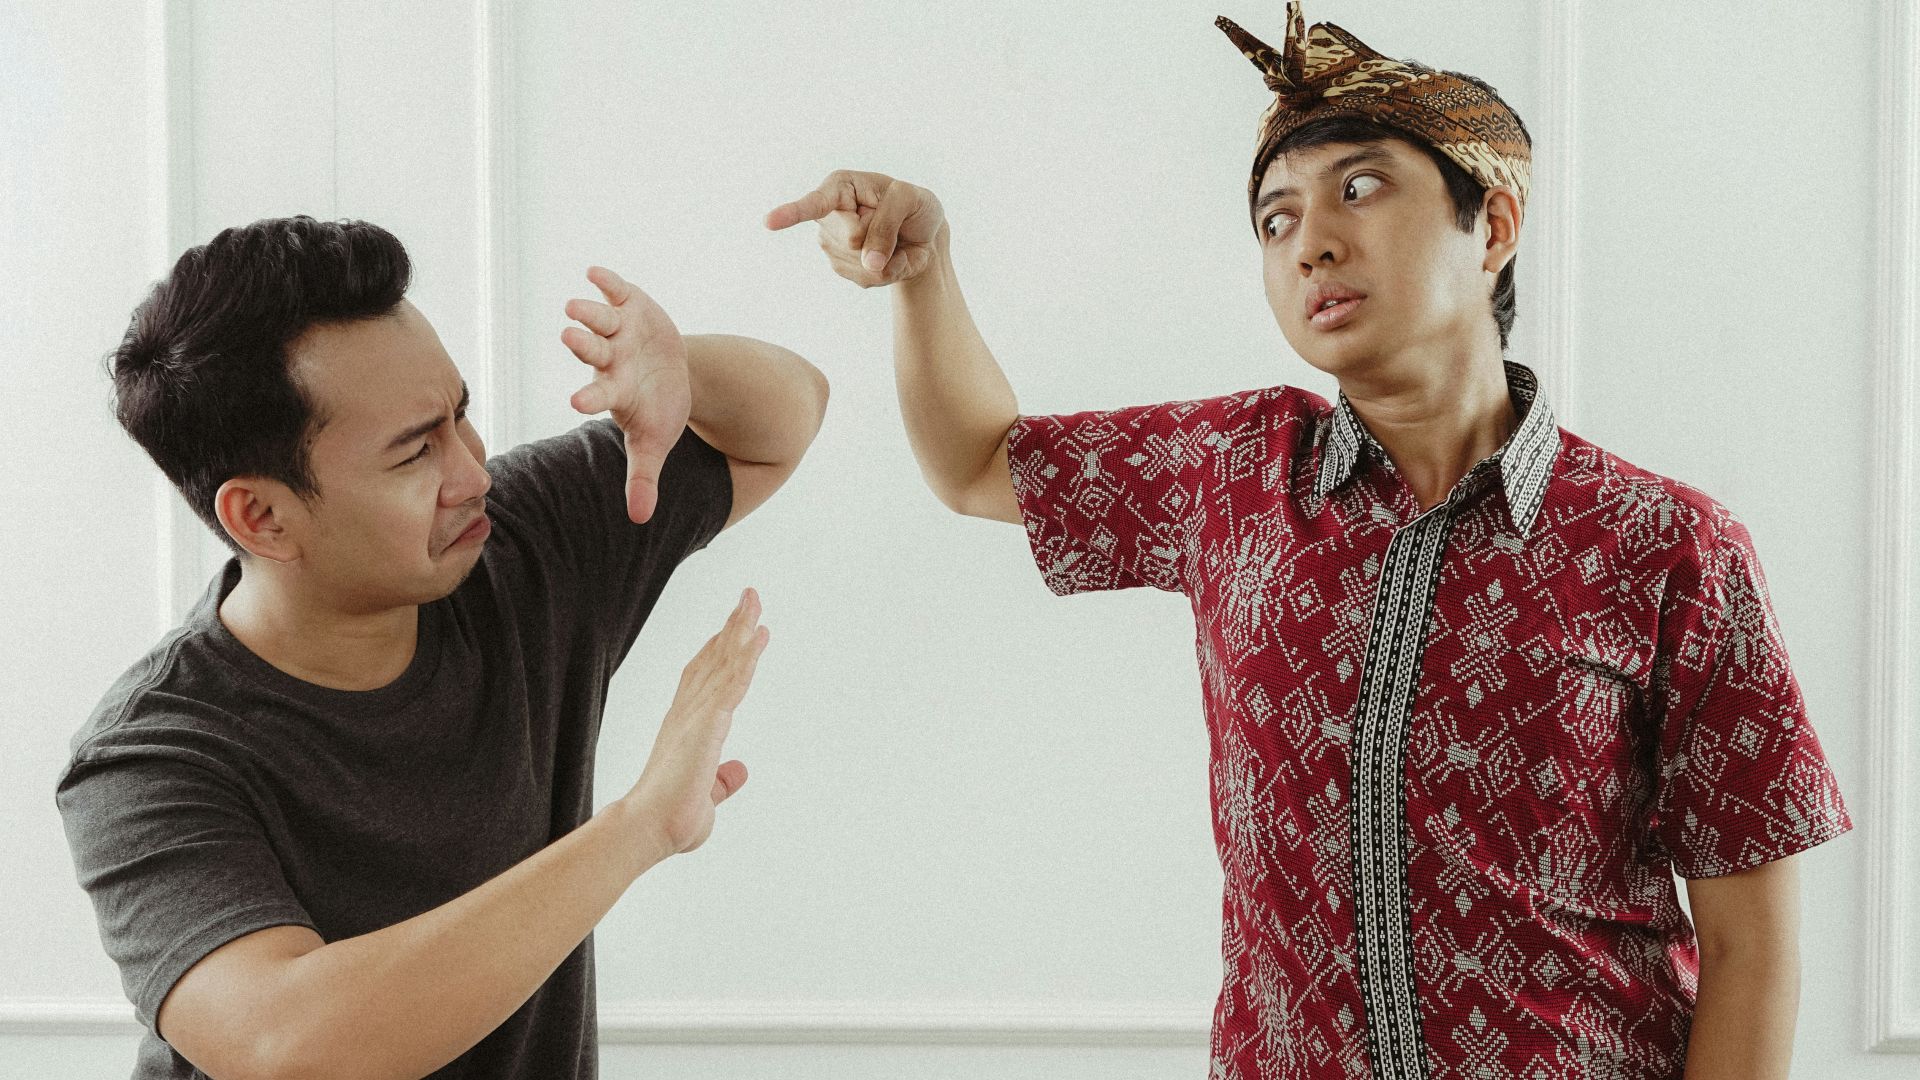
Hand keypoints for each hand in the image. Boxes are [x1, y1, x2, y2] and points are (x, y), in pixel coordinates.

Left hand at [561, 266, 693, 523]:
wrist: (674, 375)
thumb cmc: (658, 412)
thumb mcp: (654, 444)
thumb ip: (643, 478)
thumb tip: (640, 520)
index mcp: (613, 391)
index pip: (597, 394)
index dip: (589, 397)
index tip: (578, 401)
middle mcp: (610, 359)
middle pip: (591, 351)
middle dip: (583, 344)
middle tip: (569, 337)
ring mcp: (619, 332)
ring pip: (598, 319)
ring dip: (588, 312)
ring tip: (575, 306)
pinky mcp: (632, 307)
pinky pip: (615, 291)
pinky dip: (606, 281)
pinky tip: (595, 272)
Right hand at [625, 589, 767, 855]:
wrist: (647, 829)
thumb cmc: (670, 819)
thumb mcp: (706, 798)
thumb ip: (722, 782)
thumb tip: (739, 770)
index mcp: (685, 728)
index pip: (703, 679)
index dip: (718, 652)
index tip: (732, 630)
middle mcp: (688, 713)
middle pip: (714, 659)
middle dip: (732, 628)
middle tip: (748, 597)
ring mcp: (697, 715)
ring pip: (725, 662)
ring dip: (741, 630)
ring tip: (754, 600)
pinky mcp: (708, 723)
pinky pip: (732, 681)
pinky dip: (746, 655)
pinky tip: (758, 636)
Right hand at [766, 170, 946, 287]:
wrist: (924, 234)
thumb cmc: (914, 206)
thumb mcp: (910, 200)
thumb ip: (887, 224)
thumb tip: (868, 263)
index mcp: (839, 187)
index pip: (815, 203)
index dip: (792, 213)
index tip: (769, 222)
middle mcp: (828, 216)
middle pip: (851, 240)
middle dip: (881, 237)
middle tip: (896, 224)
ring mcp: (832, 245)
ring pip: (859, 264)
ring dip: (888, 258)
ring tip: (896, 241)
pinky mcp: (842, 268)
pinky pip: (868, 279)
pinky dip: (891, 271)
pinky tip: (893, 257)